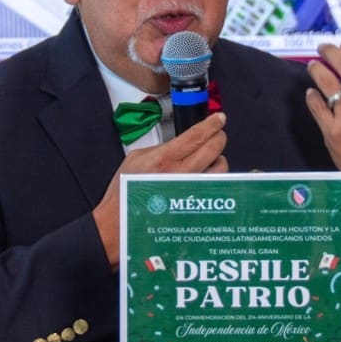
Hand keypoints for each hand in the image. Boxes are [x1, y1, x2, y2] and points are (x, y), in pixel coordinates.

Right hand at [93, 112, 228, 267]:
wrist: (120, 222)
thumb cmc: (125, 192)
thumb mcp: (136, 158)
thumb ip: (161, 148)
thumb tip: (181, 143)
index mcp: (163, 159)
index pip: (196, 136)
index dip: (212, 124)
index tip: (219, 118)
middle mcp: (179, 175)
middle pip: (213, 149)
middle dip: (219, 137)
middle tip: (217, 134)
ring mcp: (190, 191)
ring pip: (220, 169)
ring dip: (218, 159)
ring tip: (211, 158)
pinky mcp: (194, 205)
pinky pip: (214, 187)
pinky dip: (214, 178)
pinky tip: (207, 176)